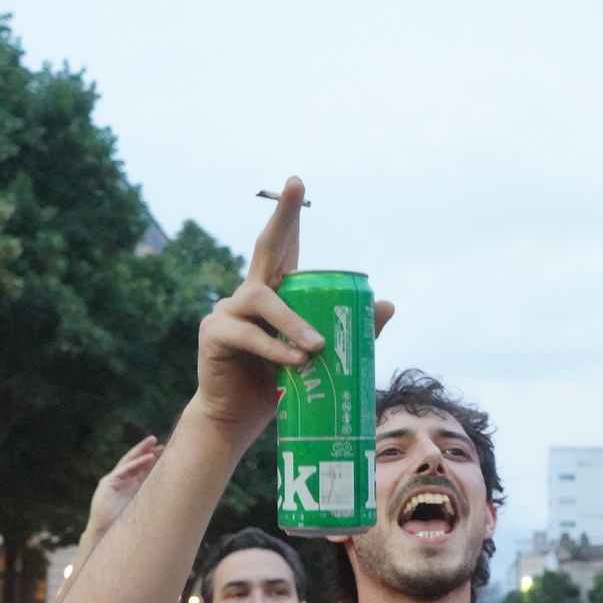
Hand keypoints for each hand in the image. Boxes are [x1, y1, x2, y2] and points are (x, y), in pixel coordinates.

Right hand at [83, 436, 162, 540]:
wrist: (106, 534)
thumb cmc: (126, 526)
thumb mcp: (145, 507)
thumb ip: (154, 497)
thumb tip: (179, 492)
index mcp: (132, 487)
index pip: (143, 468)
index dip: (154, 459)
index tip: (168, 450)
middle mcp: (123, 482)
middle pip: (136, 462)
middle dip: (147, 450)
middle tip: (160, 441)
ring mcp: (114, 481)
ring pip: (129, 462)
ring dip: (142, 452)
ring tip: (154, 443)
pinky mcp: (107, 484)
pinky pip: (123, 470)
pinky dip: (136, 464)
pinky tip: (148, 458)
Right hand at [193, 177, 394, 439]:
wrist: (237, 420)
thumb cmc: (277, 387)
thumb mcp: (317, 357)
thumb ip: (348, 331)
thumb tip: (388, 304)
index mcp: (273, 294)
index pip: (283, 248)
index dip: (289, 217)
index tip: (297, 182)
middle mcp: (248, 294)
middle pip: (266, 248)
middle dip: (282, 217)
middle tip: (296, 189)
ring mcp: (228, 310)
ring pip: (264, 301)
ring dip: (294, 322)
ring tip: (317, 346)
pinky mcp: (214, 334)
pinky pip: (249, 335)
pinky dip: (275, 349)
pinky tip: (295, 360)